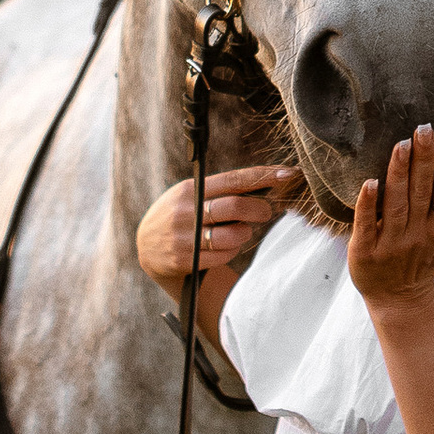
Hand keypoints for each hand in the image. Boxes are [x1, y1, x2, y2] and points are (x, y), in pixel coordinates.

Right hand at [135, 163, 293, 296]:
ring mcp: (185, 238)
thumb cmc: (179, 215)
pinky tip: (223, 247)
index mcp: (189, 190)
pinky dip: (232, 250)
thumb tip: (263, 184)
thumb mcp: (189, 195)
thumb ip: (219, 190)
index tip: (287, 173)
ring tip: (239, 231)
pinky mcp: (186, 260)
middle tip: (266, 211)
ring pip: (234, 235)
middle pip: (236, 207)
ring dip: (245, 233)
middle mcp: (186, 212)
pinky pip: (225, 255)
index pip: (233, 180)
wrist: (147, 249)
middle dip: (260, 209)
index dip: (263, 176)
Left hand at [347, 123, 433, 306]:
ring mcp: (390, 243)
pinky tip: (370, 182)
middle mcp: (417, 234)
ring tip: (401, 144)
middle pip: (422, 191)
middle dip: (424, 159)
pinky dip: (368, 204)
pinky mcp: (365, 250)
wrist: (397, 297)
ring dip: (399, 173)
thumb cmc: (425, 257)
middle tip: (423, 128)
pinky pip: (366, 223)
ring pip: (397, 203)